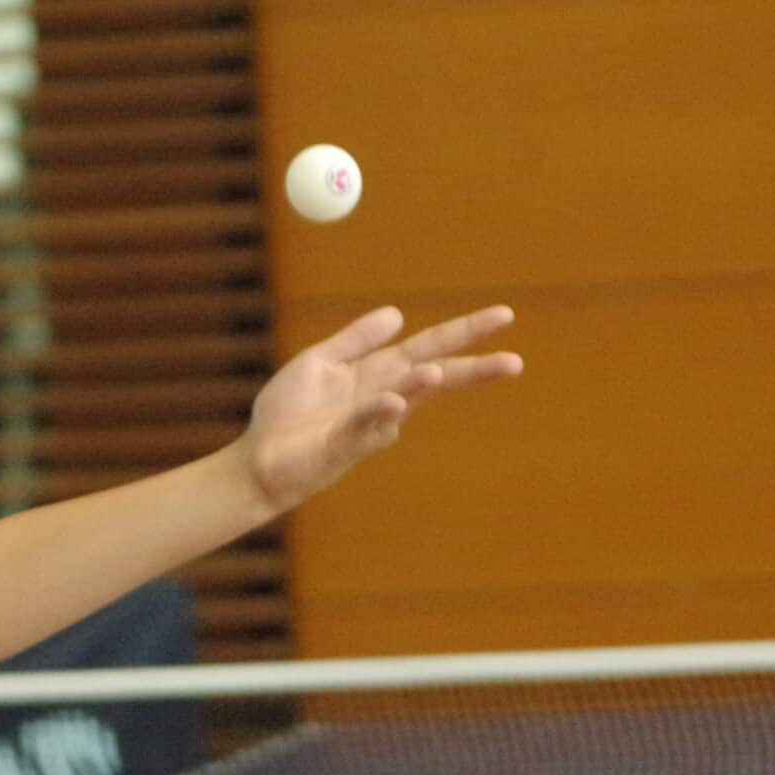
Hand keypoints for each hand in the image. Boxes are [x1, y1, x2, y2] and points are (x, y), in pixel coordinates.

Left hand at [239, 304, 521, 512]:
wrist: (260, 460)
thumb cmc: (288, 415)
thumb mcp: (321, 362)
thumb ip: (357, 340)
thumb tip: (399, 314)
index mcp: (378, 373)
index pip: (431, 347)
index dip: (466, 332)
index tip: (505, 316)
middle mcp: (383, 398)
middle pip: (436, 377)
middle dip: (473, 370)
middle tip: (515, 362)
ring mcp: (368, 424)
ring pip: (405, 400)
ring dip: (421, 386)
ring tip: (437, 372)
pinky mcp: (344, 445)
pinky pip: (367, 424)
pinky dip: (380, 411)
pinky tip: (394, 401)